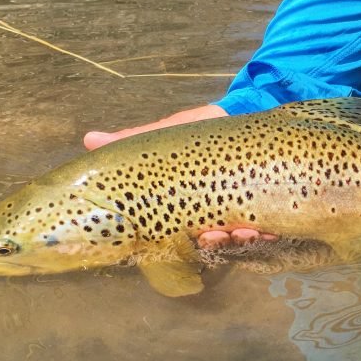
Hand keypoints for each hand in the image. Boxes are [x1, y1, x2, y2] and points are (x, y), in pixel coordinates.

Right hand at [83, 104, 275, 248]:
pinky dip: (268, 231)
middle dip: (214, 245)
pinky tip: (271, 228)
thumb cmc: (202, 131)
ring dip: (242, 242)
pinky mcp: (262, 207)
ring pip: (239, 242)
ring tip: (247, 232)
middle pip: (211, 245)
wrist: (244, 114)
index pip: (179, 237)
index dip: (184, 244)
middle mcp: (212, 218)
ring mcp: (238, 215)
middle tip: (216, 236)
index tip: (192, 238)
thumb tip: (89, 139)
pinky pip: (267, 228)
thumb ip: (134, 141)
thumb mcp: (169, 135)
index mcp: (186, 209)